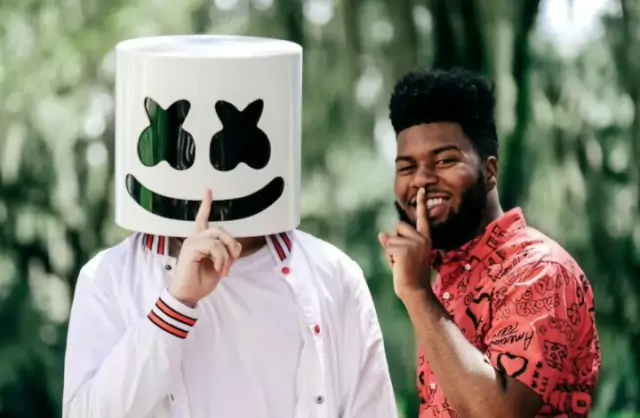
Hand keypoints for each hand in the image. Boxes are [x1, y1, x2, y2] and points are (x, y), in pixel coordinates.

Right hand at [169, 189, 241, 306]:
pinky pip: (214, 247)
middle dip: (232, 245)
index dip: (205, 204)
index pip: (203, 219)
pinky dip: (220, 259)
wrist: (189, 295)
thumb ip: (226, 253)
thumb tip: (234, 248)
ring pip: (218, 238)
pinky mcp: (190, 248)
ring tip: (223, 269)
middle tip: (232, 262)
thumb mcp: (220, 265)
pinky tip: (217, 269)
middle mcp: (195, 238)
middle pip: (220, 230)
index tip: (208, 190)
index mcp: (200, 241)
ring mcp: (191, 242)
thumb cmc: (201, 282)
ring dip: (226, 256)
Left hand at [378, 188, 432, 298]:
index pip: (422, 218)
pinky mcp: (404, 249)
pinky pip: (387, 247)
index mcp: (425, 239)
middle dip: (394, 240)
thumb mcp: (402, 256)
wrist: (415, 291)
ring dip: (390, 252)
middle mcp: (421, 239)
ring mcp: (414, 243)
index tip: (422, 189)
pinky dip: (388, 257)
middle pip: (398, 226)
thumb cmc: (409, 275)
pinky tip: (397, 266)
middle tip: (401, 259)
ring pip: (390, 239)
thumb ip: (395, 244)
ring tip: (400, 265)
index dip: (422, 203)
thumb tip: (382, 234)